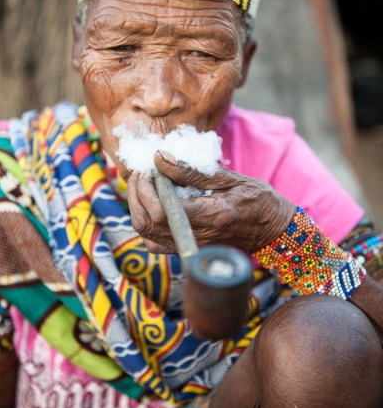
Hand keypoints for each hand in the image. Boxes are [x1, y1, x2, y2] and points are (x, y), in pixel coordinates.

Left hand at [127, 151, 295, 253]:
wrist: (271, 228)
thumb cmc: (256, 199)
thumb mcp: (228, 178)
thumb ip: (191, 171)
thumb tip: (159, 158)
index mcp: (211, 217)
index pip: (162, 211)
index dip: (147, 189)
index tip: (149, 169)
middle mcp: (197, 238)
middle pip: (147, 224)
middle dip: (136, 195)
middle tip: (142, 173)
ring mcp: (191, 247)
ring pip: (146, 234)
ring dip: (138, 206)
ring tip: (146, 184)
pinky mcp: (187, 249)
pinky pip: (155, 242)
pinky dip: (147, 221)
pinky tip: (155, 202)